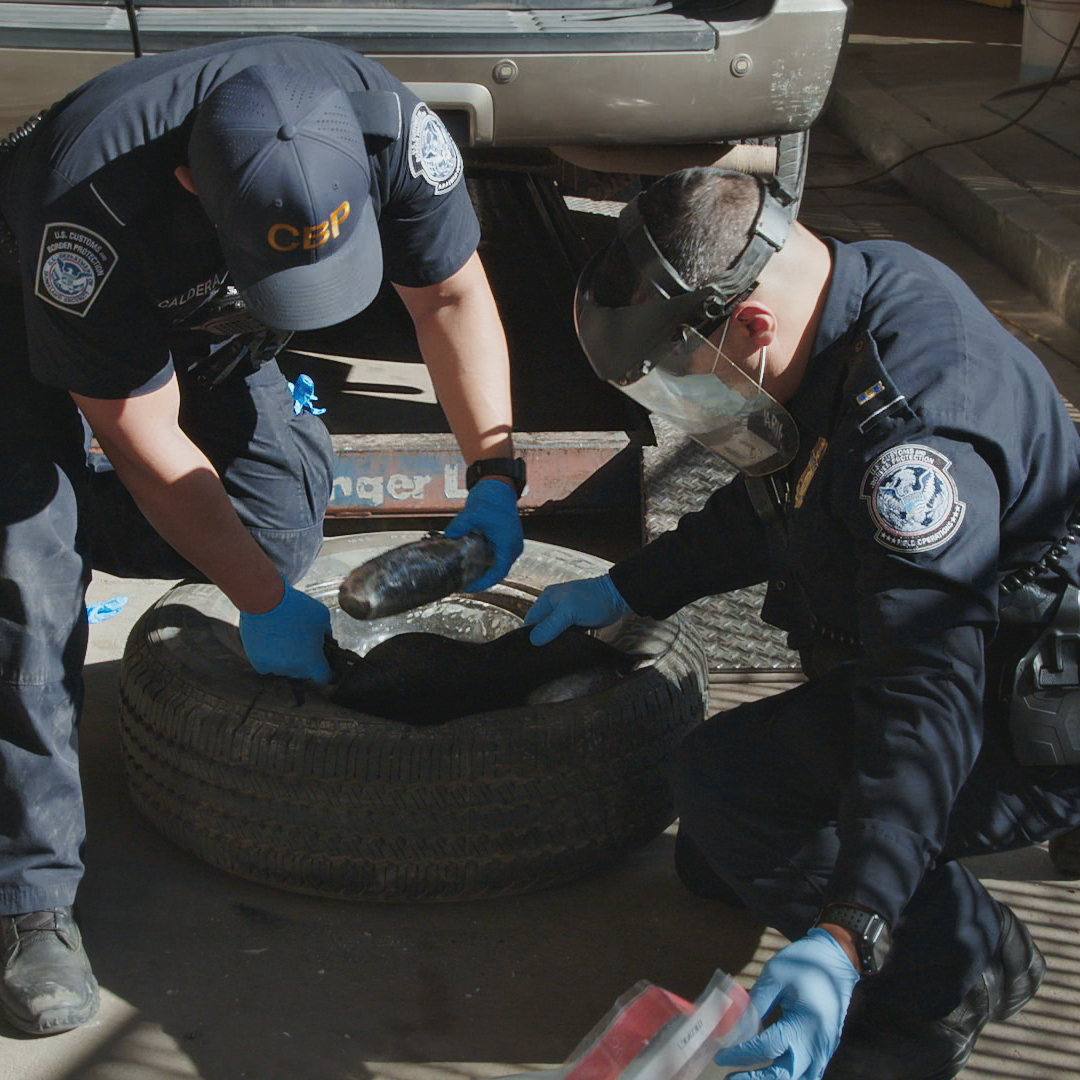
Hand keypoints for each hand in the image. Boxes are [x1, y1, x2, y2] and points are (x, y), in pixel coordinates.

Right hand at [239, 581, 331, 683]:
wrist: (265, 602)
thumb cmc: (296, 608)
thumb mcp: (322, 617)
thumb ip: (327, 634)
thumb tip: (326, 642)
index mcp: (312, 662)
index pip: (323, 677)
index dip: (326, 670)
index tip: (323, 662)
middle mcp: (293, 670)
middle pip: (304, 673)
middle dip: (306, 661)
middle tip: (303, 643)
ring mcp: (274, 668)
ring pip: (286, 669)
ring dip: (288, 659)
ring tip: (285, 639)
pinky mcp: (258, 664)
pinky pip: (270, 666)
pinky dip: (272, 657)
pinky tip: (272, 643)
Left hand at [444, 477, 523, 590]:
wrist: (499, 486)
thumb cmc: (491, 499)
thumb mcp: (472, 513)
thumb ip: (459, 527)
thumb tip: (448, 537)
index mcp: (508, 544)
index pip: (498, 572)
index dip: (483, 583)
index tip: (468, 587)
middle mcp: (513, 547)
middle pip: (498, 571)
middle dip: (481, 579)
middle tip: (462, 583)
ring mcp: (511, 544)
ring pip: (498, 565)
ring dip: (483, 571)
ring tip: (465, 575)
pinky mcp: (506, 540)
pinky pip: (497, 557)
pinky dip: (485, 563)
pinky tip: (471, 563)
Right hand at [524, 574, 628, 645]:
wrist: (618, 597)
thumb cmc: (593, 600)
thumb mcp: (569, 612)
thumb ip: (550, 625)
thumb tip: (533, 640)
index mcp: (547, 599)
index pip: (530, 620)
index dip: (529, 635)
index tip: (532, 651)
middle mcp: (553, 605)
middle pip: (540, 626)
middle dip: (542, 639)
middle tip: (544, 654)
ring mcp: (564, 613)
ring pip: (552, 631)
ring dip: (553, 640)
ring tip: (554, 653)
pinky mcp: (575, 621)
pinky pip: (563, 632)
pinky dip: (563, 639)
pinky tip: (564, 648)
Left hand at [714, 929, 858, 1079]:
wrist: (836, 960)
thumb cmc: (804, 963)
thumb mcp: (775, 976)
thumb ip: (756, 1003)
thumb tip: (734, 1025)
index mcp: (803, 1024)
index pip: (766, 1048)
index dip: (741, 1054)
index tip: (721, 1056)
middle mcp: (816, 1044)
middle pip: (784, 1075)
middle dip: (755, 1079)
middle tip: (730, 1078)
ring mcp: (824, 1050)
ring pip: (799, 1079)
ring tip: (748, 1077)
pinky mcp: (826, 1049)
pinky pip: (809, 1073)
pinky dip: (791, 1077)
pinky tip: (771, 1074)